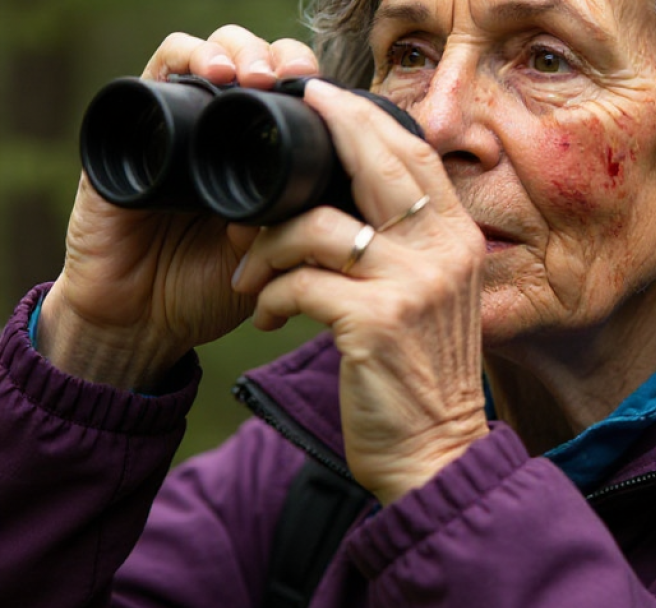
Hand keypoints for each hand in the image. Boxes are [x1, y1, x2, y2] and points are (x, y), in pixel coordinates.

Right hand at [40, 26, 319, 390]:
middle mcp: (218, 139)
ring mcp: (176, 130)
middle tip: (294, 79)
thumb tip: (334, 189)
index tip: (333, 100)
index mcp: (257, 164)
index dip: (310, 88)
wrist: (145, 320)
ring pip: (209, 55)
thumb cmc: (209, 292)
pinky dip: (186, 58)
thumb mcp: (272, 258)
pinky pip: (157, 72)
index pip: (288, 100)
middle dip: (277, 59)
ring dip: (237, 51)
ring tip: (256, 75)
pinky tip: (214, 74)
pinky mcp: (133, 131)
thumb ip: (299, 224)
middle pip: (252, 65)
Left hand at [232, 81, 489, 504]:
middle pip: (374, 161)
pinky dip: (272, 295)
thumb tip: (348, 205)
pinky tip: (269, 316)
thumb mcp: (431, 303)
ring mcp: (411, 287)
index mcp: (458, 242)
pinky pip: (300, 282)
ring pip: (317, 226)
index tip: (318, 98)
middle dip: (317, 138)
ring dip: (269, 246)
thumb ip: (408, 250)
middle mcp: (443, 254)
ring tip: (252, 275)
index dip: (362, 116)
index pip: (414, 153)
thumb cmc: (421, 380)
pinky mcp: (375, 324)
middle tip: (266, 152)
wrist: (433, 453)